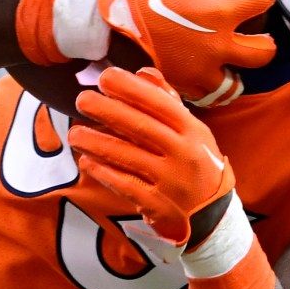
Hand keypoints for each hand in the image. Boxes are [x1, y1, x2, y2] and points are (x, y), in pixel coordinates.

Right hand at [21, 0, 276, 103]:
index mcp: (217, 16)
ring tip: (229, 64)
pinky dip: (206, 86)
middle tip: (257, 34)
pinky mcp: (178, 87)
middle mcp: (214, 49)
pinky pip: (202, 95)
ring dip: (236, 73)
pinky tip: (200, 74)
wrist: (104, 22)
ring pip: (233, 85)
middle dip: (265, 42)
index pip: (263, 0)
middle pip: (263, 54)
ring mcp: (196, 73)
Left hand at [70, 67, 236, 245]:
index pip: (159, 103)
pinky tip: (87, 161)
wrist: (214, 216)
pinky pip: (125, 185)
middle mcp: (183, 153)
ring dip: (97, 142)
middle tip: (82, 100)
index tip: (105, 78)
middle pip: (140, 127)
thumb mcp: (194, 132)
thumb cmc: (197, 164)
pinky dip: (103, 172)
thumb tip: (143, 72)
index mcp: (192, 130)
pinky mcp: (157, 205)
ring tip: (75, 134)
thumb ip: (168, 102)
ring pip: (127, 156)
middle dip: (108, 110)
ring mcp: (170, 181)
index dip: (131, 89)